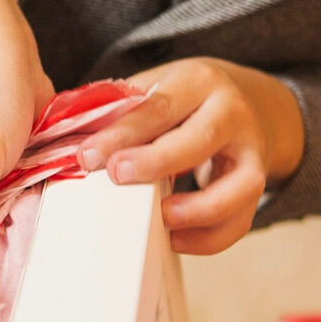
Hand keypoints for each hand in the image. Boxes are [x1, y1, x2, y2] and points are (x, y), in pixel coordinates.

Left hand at [77, 57, 303, 254]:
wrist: (243, 101)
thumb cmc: (180, 100)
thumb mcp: (155, 87)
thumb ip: (118, 109)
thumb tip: (64, 139)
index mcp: (198, 81)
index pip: (159, 108)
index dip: (122, 134)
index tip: (87, 157)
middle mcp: (232, 112)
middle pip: (201, 139)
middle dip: (157, 162)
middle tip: (117, 177)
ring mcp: (252, 150)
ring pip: (241, 185)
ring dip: (199, 208)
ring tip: (162, 218)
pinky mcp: (256, 184)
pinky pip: (241, 219)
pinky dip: (210, 237)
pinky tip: (176, 240)